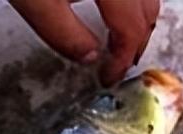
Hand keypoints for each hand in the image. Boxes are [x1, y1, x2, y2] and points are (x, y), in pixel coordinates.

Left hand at [8, 0, 161, 85]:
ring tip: (117, 40)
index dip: (122, 59)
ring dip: (139, 20)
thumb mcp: (35, 0)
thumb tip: (89, 57)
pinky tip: (116, 7)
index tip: (108, 77)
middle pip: (148, 9)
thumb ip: (62, 33)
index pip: (131, 28)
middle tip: (116, 64)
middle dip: (135, 42)